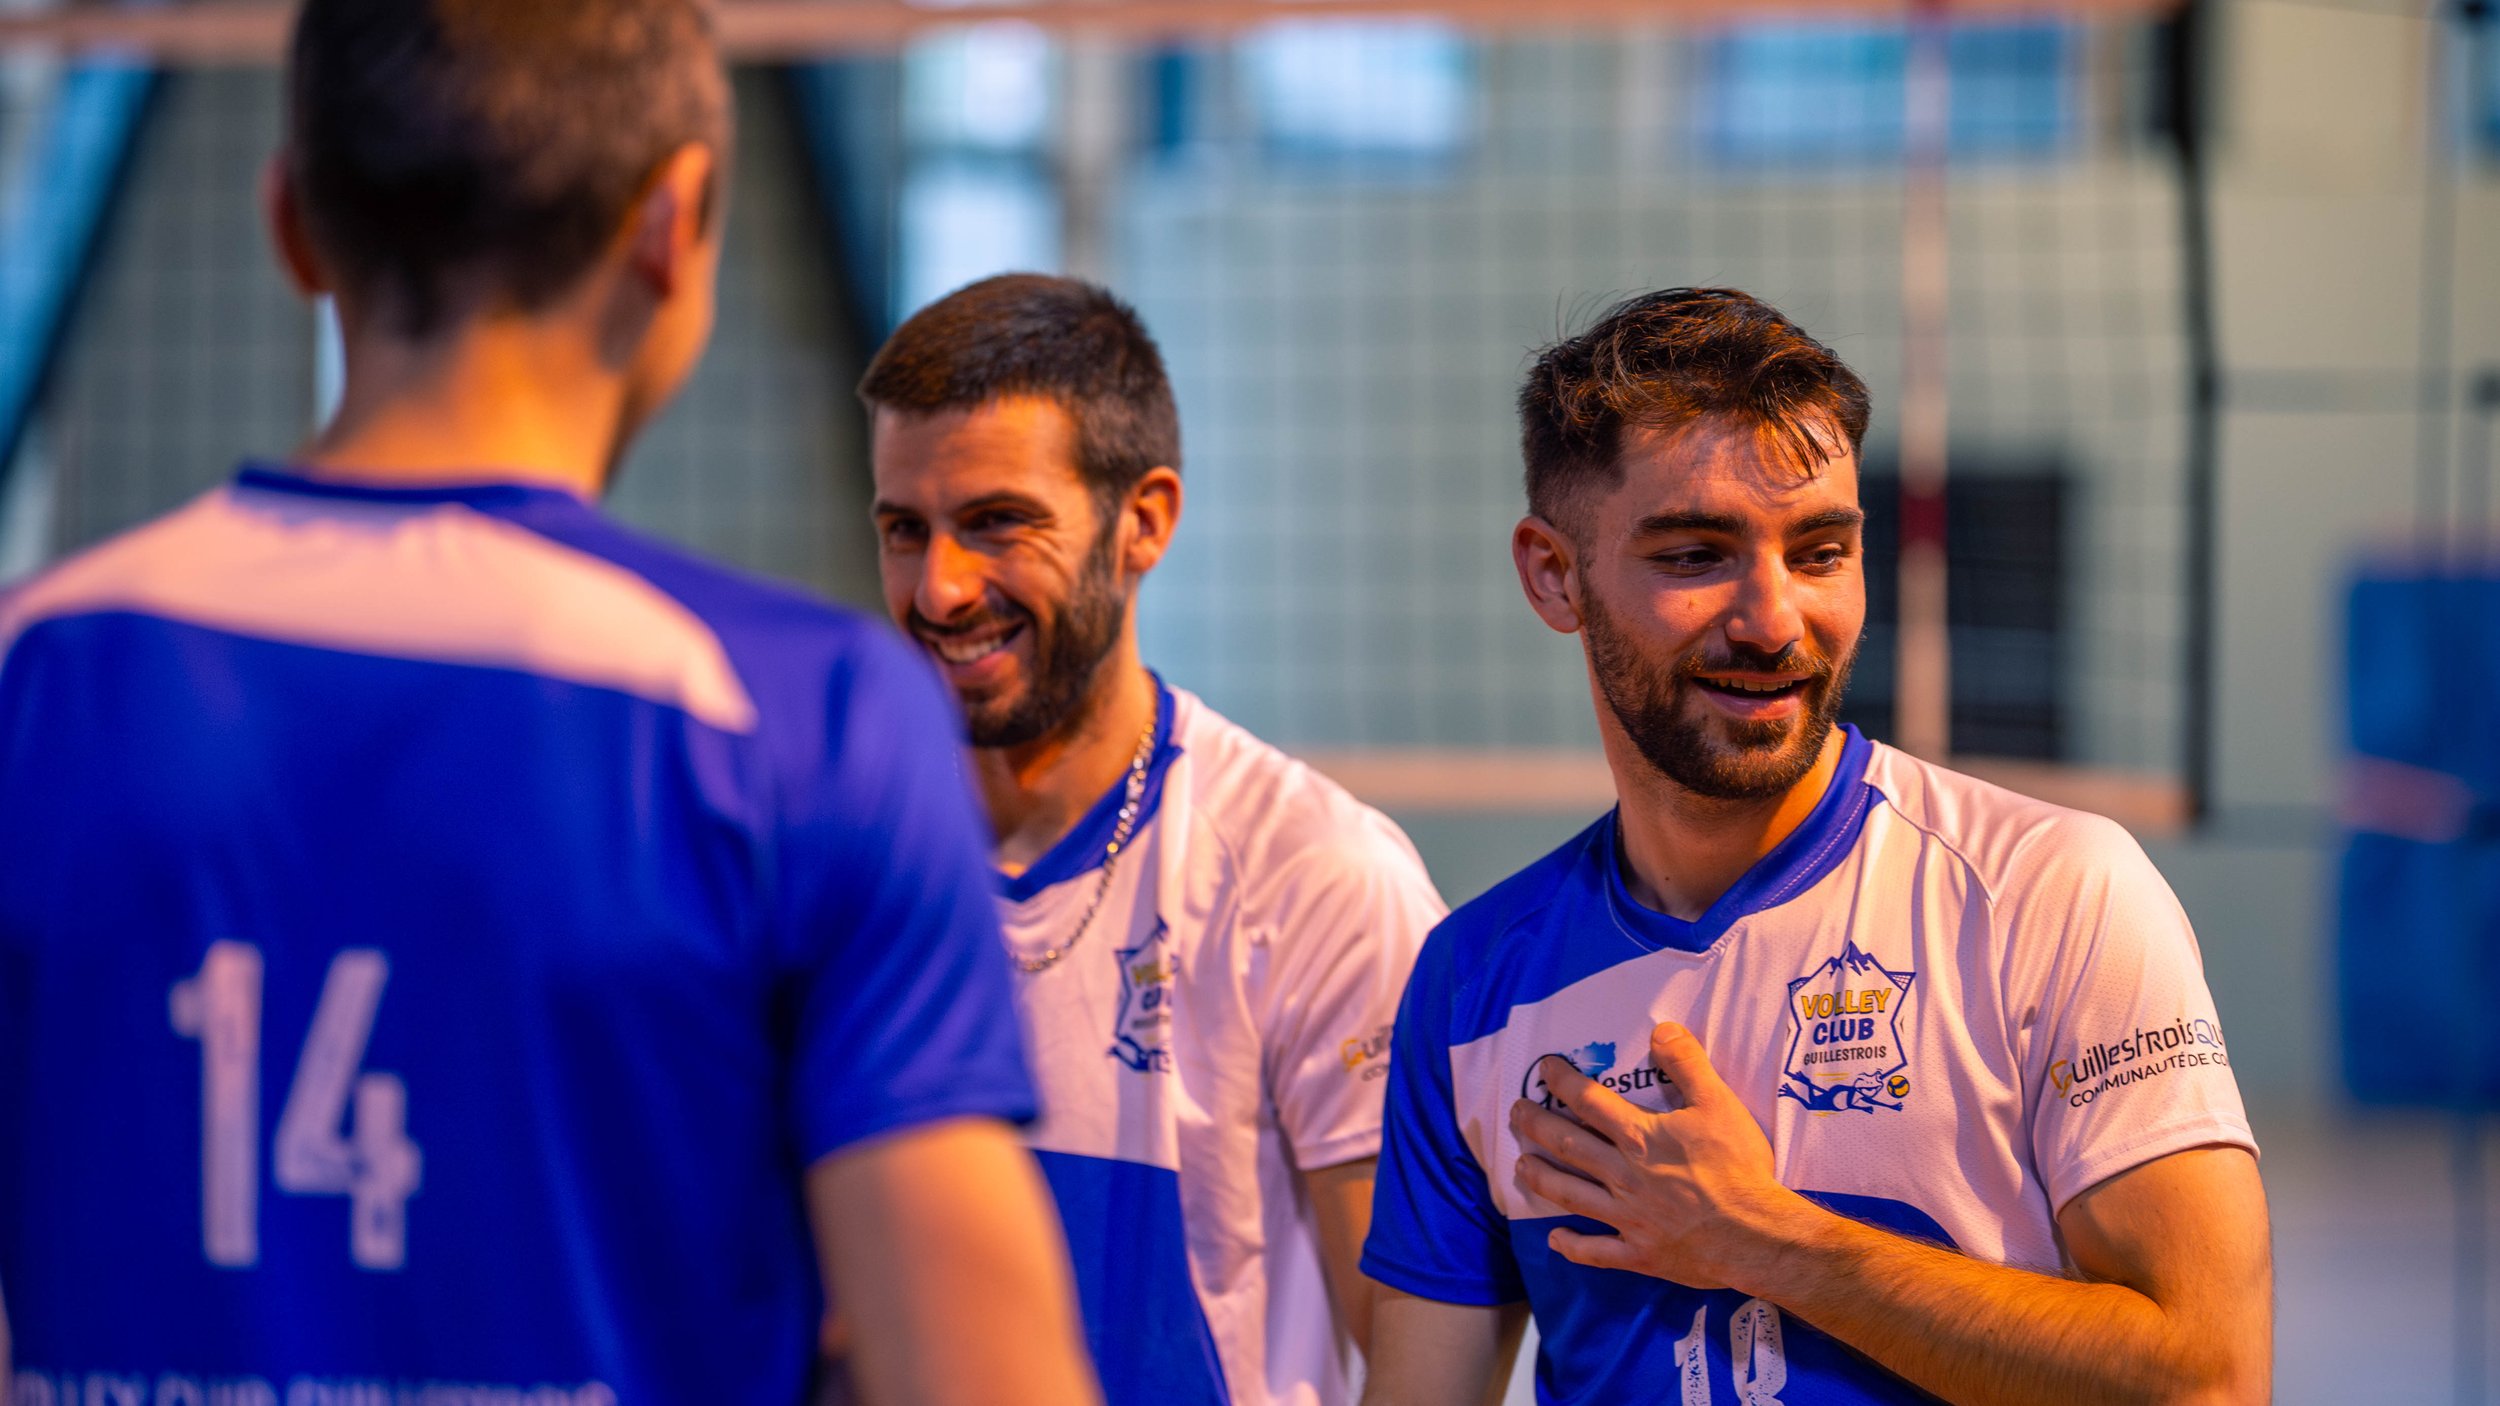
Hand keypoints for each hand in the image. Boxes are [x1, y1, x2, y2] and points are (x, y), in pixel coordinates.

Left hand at [1509, 1021, 1818, 1291]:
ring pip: (1571, 1195)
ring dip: (1541, 1178)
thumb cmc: (1739, 1168)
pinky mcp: (1639, 1254)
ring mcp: (1627, 1218)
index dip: (1563, 1081)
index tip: (1543, 1069)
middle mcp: (1623, 1175)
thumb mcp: (1720, 1104)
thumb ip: (1688, 1065)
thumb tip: (1660, 1030)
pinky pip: (1597, 1252)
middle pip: (1568, 1146)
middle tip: (1515, 1112)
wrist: (1755, 1235)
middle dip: (1536, 1126)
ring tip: (1520, 1166)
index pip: (1589, 1101)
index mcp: (1639, 1137)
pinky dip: (1573, 1247)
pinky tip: (1556, 1240)